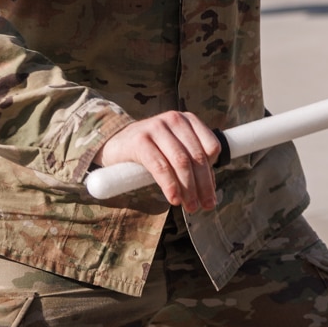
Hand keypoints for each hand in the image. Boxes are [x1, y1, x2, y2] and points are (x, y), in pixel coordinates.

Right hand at [96, 110, 222, 212]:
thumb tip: (210, 192)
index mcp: (188, 120)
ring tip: (190, 207)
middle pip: (197, 156)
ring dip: (188, 188)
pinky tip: (174, 199)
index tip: (210, 193)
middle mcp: (174, 119)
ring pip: (181, 162)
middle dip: (203, 185)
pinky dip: (170, 185)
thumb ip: (192, 165)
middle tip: (205, 206)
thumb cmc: (150, 150)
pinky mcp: (140, 140)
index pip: (211, 146)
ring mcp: (157, 127)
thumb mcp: (174, 151)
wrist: (115, 144)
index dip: (212, 172)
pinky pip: (160, 166)